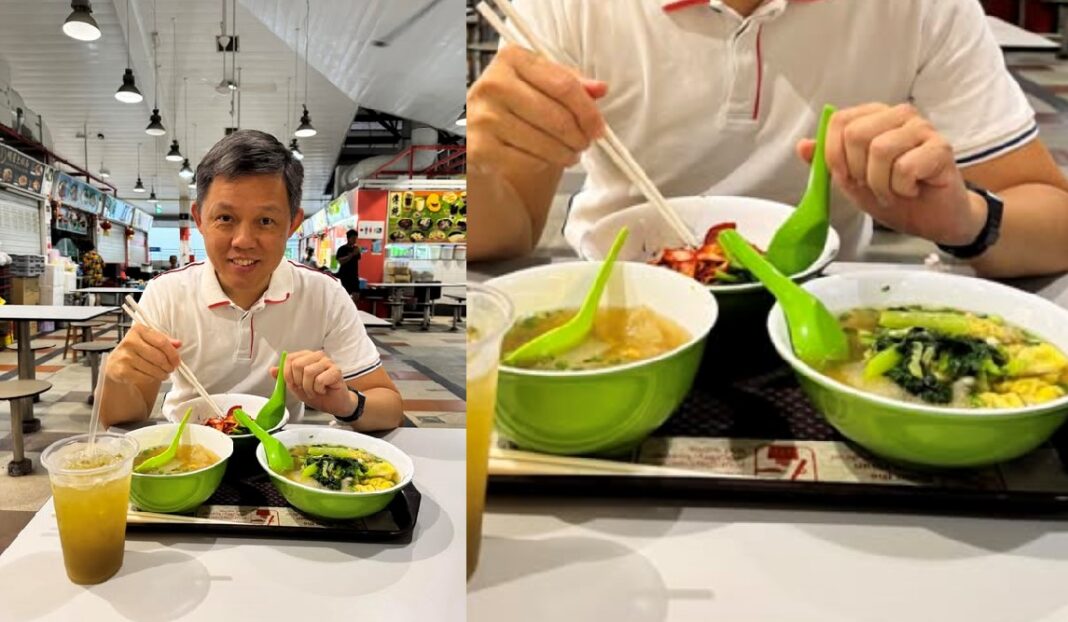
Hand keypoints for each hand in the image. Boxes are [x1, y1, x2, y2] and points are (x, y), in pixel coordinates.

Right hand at [104, 323, 181, 384]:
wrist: (116, 364)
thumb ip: (165, 341)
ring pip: (153, 369)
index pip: (162, 342)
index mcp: (138, 330)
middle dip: (169, 366)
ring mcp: (124, 357)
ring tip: (163, 373)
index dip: (173, 354)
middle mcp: (129, 341)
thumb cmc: (136, 351)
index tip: (177, 361)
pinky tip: (152, 376)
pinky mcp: (121, 371)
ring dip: (162, 374)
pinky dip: (152, 378)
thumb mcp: (150, 341)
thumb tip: (178, 343)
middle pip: (159, 357)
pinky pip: (145, 377)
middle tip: (171, 369)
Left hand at [270, 350, 352, 417]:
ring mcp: (328, 362)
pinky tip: (323, 390)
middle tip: (305, 388)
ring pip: (309, 372)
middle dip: (298, 381)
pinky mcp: (336, 370)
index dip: (287, 374)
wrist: (333, 404)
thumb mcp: (295, 386)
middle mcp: (317, 356)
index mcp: (306, 356)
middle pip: (298, 364)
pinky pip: (320, 380)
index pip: (290, 358)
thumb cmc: (316, 393)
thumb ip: (284, 377)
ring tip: (314, 391)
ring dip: (309, 387)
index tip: (292, 384)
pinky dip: (318, 390)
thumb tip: (272, 370)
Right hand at [468, 44, 607, 172]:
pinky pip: (527, 161)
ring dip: (566, 154)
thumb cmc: (511, 106)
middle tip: (585, 143)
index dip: (588, 110)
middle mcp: (492, 84)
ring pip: (545, 143)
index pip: (564, 85)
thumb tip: (600, 89)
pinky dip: (542, 164)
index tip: (599, 127)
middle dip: (579, 136)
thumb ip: (569, 83)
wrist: (471, 133)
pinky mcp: (478, 148)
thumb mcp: (538, 85)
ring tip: (570, 154)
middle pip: (557, 117)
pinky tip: (544, 160)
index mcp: (511, 59)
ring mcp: (482, 117)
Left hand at [796, 103, 984, 245]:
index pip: (839, 121)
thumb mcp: (850, 180)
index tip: (846, 177)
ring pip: (881, 150)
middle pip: (857, 134)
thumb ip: (827, 162)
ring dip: (881, 183)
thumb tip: (802, 146)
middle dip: (858, 171)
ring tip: (893, 190)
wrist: (931, 218)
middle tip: (873, 185)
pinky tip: (913, 189)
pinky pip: (905, 168)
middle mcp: (898, 115)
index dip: (834, 155)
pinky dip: (902, 188)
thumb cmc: (893, 194)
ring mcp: (922, 128)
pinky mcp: (941, 147)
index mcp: (873, 117)